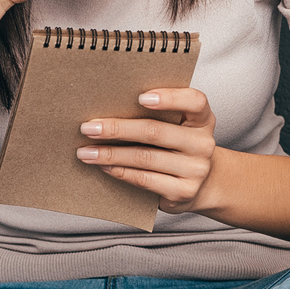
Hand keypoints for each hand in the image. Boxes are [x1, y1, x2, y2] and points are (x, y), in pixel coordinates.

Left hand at [76, 87, 219, 213]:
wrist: (201, 184)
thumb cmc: (179, 148)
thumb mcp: (179, 127)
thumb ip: (158, 115)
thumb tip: (110, 107)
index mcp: (202, 120)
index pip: (195, 101)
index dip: (170, 97)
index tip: (140, 97)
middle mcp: (203, 143)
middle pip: (156, 131)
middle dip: (117, 128)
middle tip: (88, 128)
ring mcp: (195, 170)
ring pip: (145, 157)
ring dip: (110, 154)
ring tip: (86, 152)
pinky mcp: (183, 191)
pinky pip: (144, 179)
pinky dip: (120, 172)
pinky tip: (104, 167)